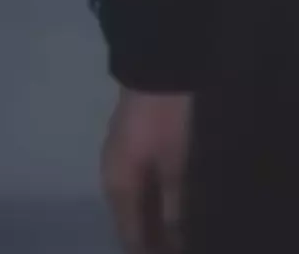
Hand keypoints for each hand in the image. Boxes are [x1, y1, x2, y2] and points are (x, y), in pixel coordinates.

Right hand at [101, 89, 193, 253]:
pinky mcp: (135, 141)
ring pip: (138, 200)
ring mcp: (122, 157)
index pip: (130, 236)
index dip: (151, 252)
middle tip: (183, 245)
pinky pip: (143, 181)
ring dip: (157, 216)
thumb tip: (176, 243)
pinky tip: (178, 199)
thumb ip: (175, 206)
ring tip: (185, 230)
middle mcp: (113, 176)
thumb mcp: (174, 163)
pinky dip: (158, 195)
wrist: (159, 63)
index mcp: (117, 187)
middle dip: (154, 237)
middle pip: (132, 219)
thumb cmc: (166, 118)